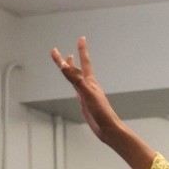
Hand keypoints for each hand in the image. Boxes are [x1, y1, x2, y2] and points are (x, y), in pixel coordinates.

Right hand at [49, 37, 154, 168]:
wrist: (108, 129)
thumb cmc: (102, 112)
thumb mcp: (87, 93)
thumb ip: (76, 79)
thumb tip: (64, 66)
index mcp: (90, 82)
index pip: (84, 62)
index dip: (82, 50)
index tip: (82, 38)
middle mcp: (89, 86)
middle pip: (77, 68)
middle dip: (69, 59)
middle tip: (60, 50)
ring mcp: (86, 94)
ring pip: (76, 78)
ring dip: (71, 68)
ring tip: (67, 59)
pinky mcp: (85, 103)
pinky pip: (76, 89)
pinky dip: (73, 83)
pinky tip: (73, 84)